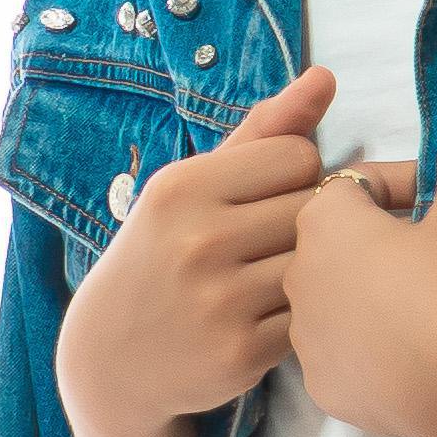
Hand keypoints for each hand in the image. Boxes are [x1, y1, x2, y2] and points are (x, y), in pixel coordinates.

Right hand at [53, 60, 331, 436]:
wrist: (110, 359)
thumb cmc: (161, 255)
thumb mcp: (192, 186)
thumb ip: (263, 130)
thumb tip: (326, 76)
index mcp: (184, 188)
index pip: (299, 155)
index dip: (294, 175)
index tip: (267, 197)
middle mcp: (199, 241)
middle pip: (314, 208)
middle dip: (303, 223)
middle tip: (267, 243)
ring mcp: (220, 302)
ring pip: (318, 264)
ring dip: (307, 272)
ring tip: (266, 279)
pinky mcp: (241, 355)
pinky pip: (309, 318)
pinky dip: (296, 319)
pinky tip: (261, 319)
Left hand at [280, 120, 436, 436]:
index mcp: (323, 221)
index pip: (358, 185)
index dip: (405, 186)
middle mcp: (297, 275)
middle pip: (340, 244)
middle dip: (382, 242)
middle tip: (435, 254)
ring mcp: (304, 336)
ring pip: (337, 301)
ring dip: (372, 296)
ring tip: (423, 307)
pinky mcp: (321, 385)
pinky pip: (343, 355)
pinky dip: (370, 348)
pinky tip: (409, 354)